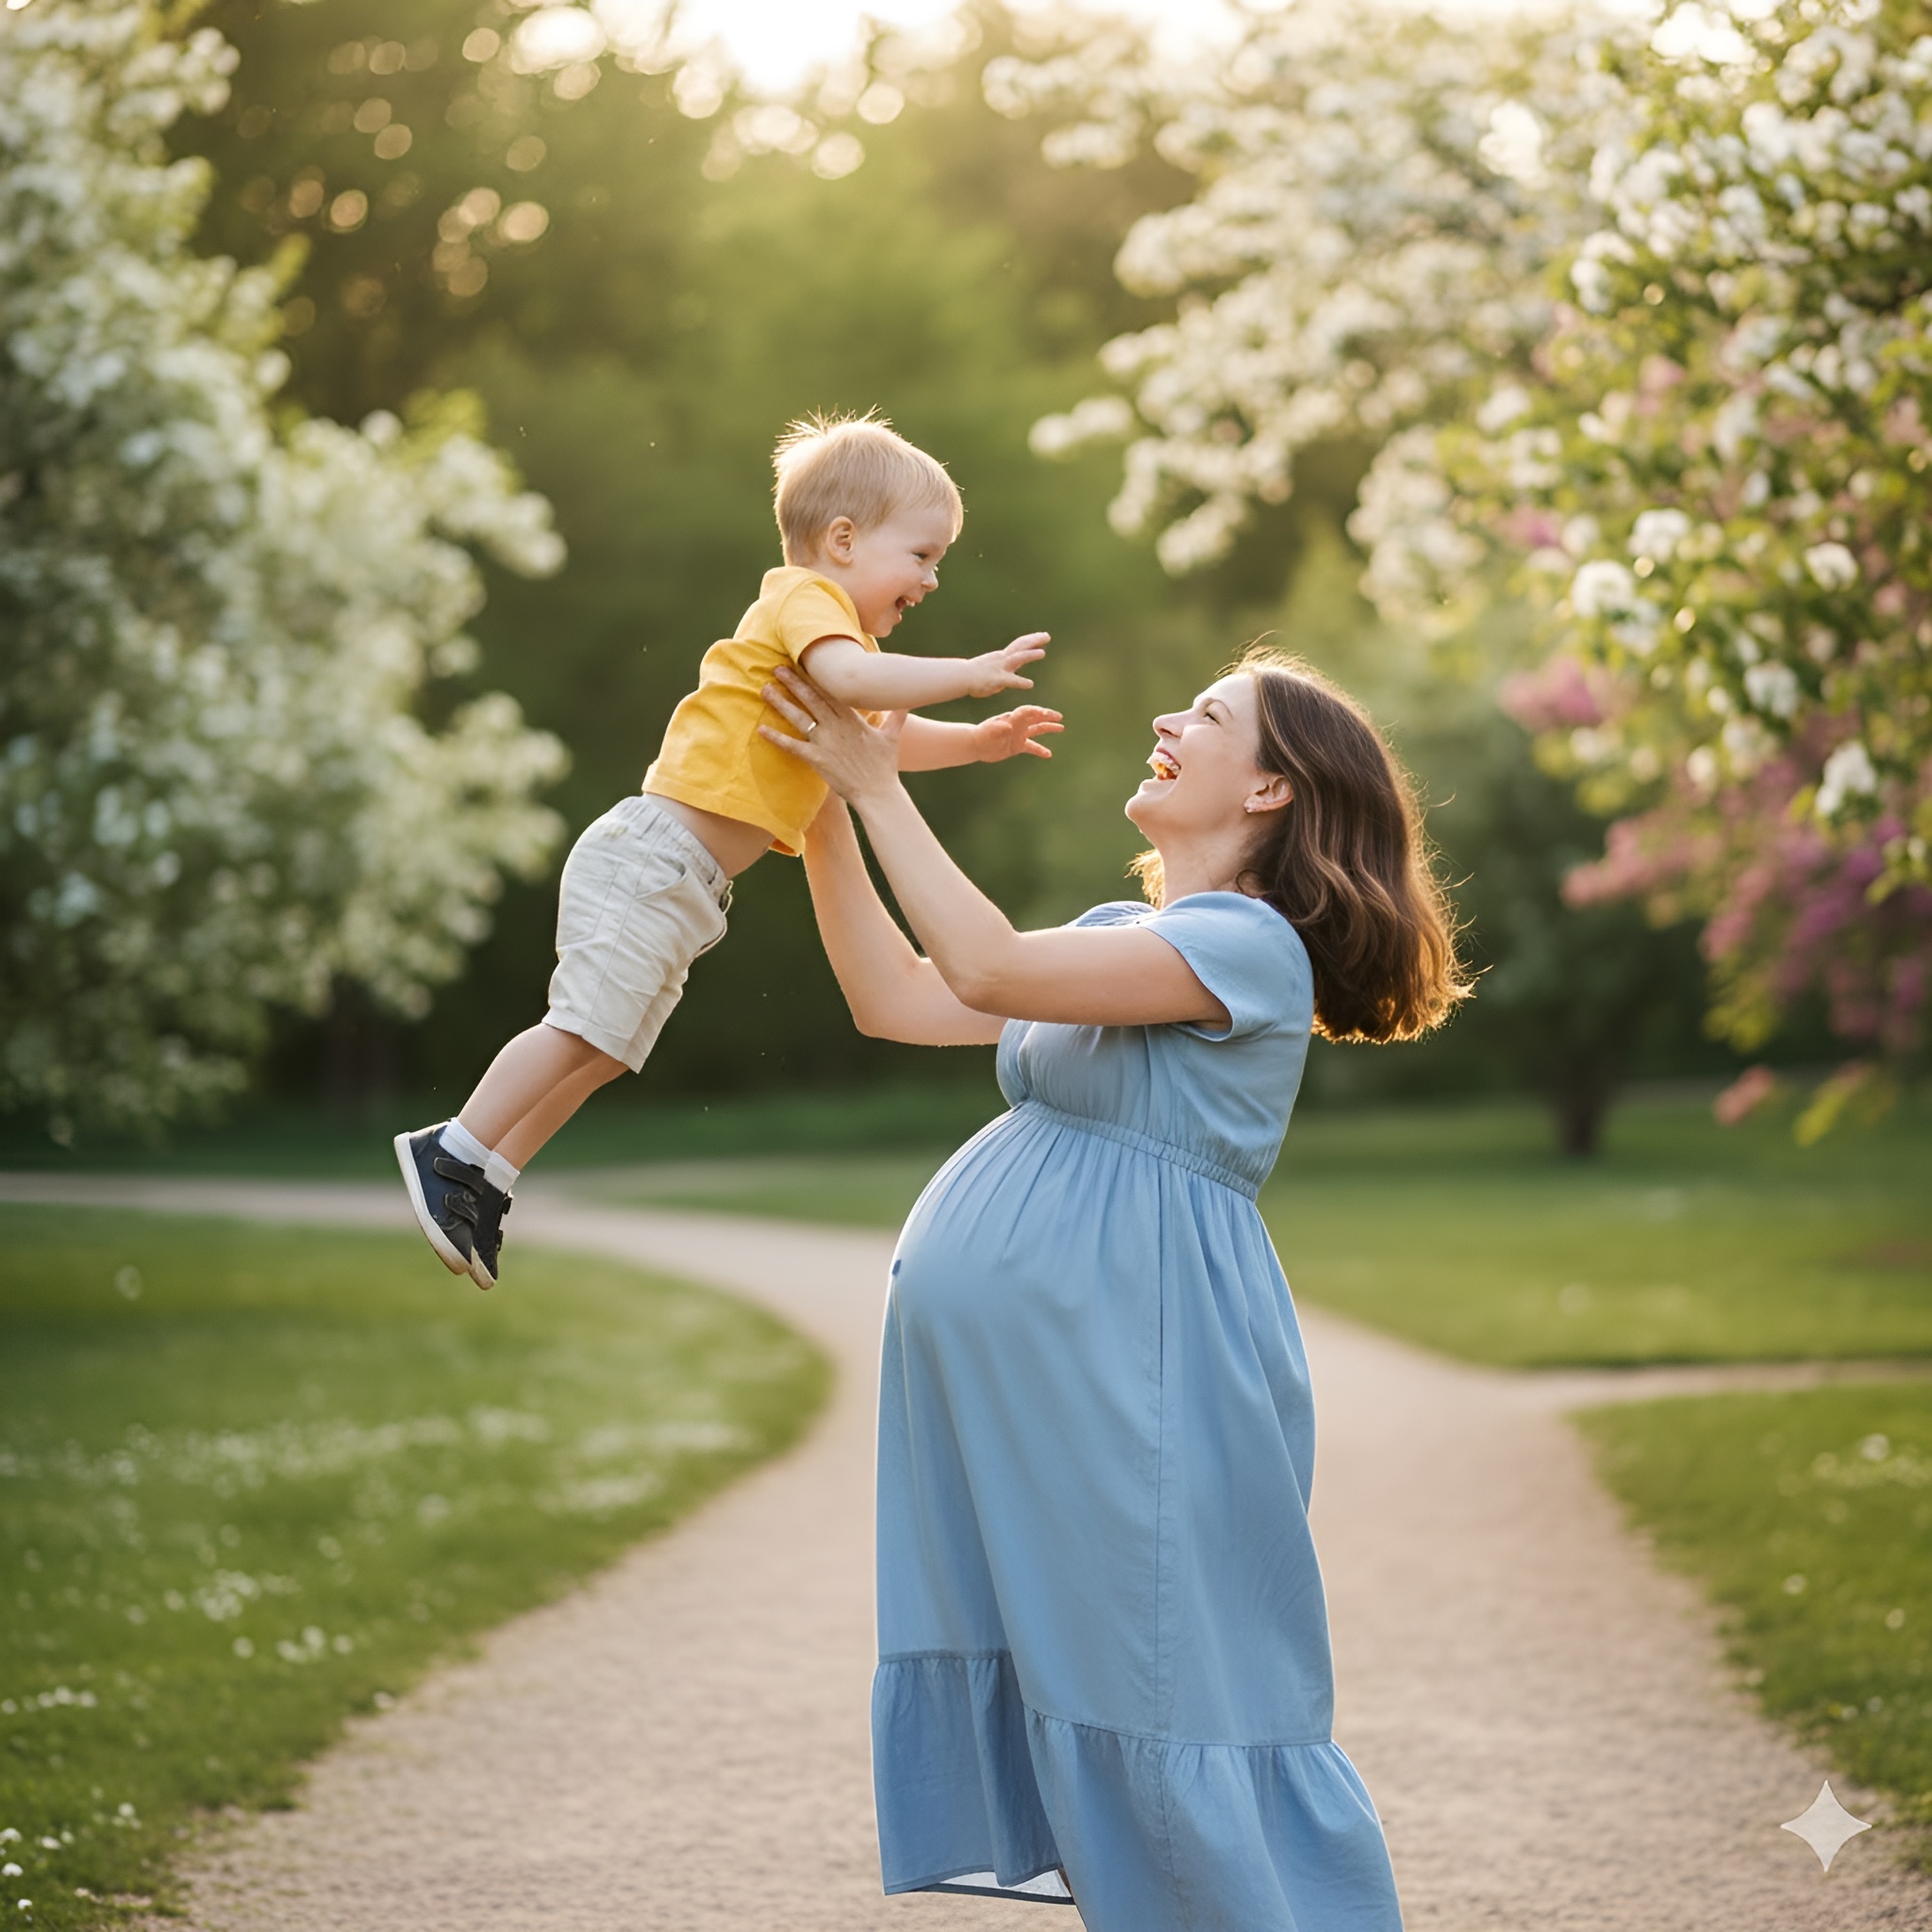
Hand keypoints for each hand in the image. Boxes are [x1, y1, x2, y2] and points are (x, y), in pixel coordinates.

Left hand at [759, 667, 904, 804]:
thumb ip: (896, 717)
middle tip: (777, 667)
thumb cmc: (884, 767)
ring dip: (781, 702)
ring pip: (800, 717)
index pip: (831, 692)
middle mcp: (837, 726)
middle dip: (794, 682)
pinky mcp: (818, 759)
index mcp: (853, 719)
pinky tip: (761, 730)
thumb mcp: (893, 738)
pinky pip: (793, 747)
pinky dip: (777, 738)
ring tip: (765, 689)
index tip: (803, 664)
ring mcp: (826, 742)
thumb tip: (906, 703)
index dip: (815, 677)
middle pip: (812, 698)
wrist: (878, 793)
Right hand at [965, 631, 1048, 698]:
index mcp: (1002, 656)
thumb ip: (1001, 669)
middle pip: (1020, 646)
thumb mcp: (990, 668)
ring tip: (1042, 653)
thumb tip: (1006, 673)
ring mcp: (1000, 668)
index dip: (1031, 640)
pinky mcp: (997, 679)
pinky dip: (1021, 682)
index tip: (1042, 635)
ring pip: (1017, 659)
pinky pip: (1011, 681)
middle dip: (1034, 641)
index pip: (1019, 645)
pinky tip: (1030, 684)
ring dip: (1030, 655)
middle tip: (1047, 636)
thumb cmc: (973, 675)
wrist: (961, 677)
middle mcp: (1003, 659)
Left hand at [975, 704, 1064, 762]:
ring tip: (1061, 728)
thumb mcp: (988, 731)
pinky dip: (1040, 750)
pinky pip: (1031, 747)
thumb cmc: (981, 735)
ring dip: (1048, 728)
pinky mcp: (1017, 745)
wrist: (976, 744)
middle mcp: (1017, 724)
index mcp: (1011, 718)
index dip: (1036, 711)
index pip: (1026, 712)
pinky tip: (1049, 754)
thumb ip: (998, 728)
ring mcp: (1019, 734)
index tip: (1045, 714)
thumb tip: (1007, 726)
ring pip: (1037, 730)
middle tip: (1059, 717)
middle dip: (1047, 716)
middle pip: (1035, 718)